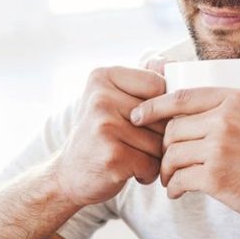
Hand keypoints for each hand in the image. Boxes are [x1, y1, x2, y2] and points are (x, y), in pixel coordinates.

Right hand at [51, 67, 166, 207]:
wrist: (69, 175)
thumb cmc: (100, 135)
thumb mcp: (111, 98)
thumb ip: (140, 79)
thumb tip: (171, 63)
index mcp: (102, 77)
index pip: (159, 84)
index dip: (162, 107)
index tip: (145, 119)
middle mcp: (101, 98)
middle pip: (162, 116)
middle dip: (159, 135)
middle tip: (136, 143)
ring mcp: (105, 127)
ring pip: (160, 142)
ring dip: (154, 156)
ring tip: (132, 156)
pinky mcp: (112, 156)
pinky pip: (152, 164)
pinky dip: (147, 173)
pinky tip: (129, 171)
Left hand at [130, 87, 239, 224]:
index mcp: (234, 99)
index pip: (181, 97)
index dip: (154, 106)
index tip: (139, 115)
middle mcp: (224, 119)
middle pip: (173, 128)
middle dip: (163, 146)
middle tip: (165, 159)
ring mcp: (219, 148)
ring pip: (172, 154)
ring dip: (166, 170)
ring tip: (170, 179)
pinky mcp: (216, 177)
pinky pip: (180, 179)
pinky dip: (174, 188)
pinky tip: (177, 192)